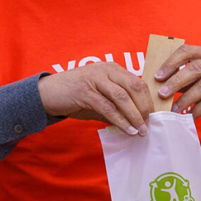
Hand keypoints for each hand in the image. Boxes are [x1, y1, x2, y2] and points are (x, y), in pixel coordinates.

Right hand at [38, 63, 153, 134]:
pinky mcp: (85, 91)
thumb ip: (116, 106)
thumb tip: (136, 122)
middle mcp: (106, 70)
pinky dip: (119, 120)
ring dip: (134, 116)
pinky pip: (107, 107)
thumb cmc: (75, 96)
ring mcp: (95, 79)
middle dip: (144, 107)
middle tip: (148, 125)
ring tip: (141, 131)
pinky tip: (127, 130)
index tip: (153, 117)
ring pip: (122, 97)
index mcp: (112, 69)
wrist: (47, 93)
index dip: (148, 100)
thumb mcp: (100, 98)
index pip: (138, 82)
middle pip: (134, 87)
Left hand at [154, 45, 200, 131]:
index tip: (157, 76)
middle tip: (161, 94)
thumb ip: (185, 81)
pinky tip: (190, 116)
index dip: (172, 62)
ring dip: (186, 98)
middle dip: (176, 80)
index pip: (189, 50)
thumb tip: (159, 82)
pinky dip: (199, 108)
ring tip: (174, 109)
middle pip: (196, 67)